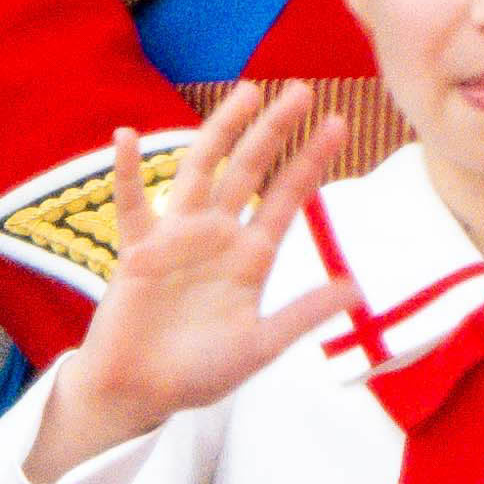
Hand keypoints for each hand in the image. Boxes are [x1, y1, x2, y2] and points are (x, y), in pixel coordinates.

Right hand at [27, 82, 337, 475]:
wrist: (142, 393)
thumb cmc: (200, 373)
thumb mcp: (261, 345)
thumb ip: (303, 313)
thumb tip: (357, 288)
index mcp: (251, 256)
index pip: (287, 198)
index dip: (311, 161)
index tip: (338, 124)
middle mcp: (218, 235)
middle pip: (250, 169)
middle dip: (275, 131)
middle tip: (302, 90)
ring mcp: (177, 236)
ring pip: (201, 170)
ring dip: (221, 131)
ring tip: (246, 94)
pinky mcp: (137, 249)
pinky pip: (130, 204)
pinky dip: (126, 172)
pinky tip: (126, 137)